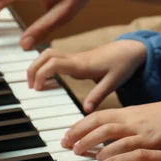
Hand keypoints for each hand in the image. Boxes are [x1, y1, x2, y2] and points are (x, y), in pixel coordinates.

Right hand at [27, 40, 146, 112]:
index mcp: (82, 64)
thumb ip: (98, 96)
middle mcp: (75, 58)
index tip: (37, 88)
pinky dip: (44, 66)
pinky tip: (45, 80)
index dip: (41, 74)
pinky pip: (54, 58)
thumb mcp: (113, 82)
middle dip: (33, 69)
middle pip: (45, 55)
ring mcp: (74, 57)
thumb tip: (85, 110)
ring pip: (47, 54)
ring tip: (34, 85)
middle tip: (30, 88)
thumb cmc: (122, 65)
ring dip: (37, 66)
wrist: (129, 50)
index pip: (54, 63)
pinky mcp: (75, 59)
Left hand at [62, 99, 160, 159]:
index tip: (66, 138)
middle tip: (66, 146)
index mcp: (130, 115)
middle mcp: (133, 121)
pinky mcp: (155, 142)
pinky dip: (114, 156)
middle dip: (80, 135)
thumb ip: (128, 133)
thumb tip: (110, 148)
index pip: (99, 117)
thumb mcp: (145, 123)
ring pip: (111, 135)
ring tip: (81, 158)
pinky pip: (130, 148)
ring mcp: (143, 131)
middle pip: (100, 124)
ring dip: (92, 144)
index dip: (80, 126)